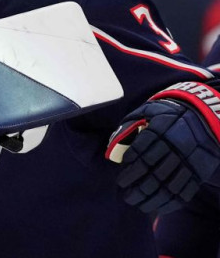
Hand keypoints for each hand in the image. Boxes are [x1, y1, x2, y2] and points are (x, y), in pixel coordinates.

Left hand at [107, 82, 219, 213]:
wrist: (205, 115)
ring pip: (169, 185)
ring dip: (151, 198)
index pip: (142, 154)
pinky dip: (170, 202)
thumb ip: (130, 124)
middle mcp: (175, 147)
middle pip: (154, 173)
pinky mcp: (199, 171)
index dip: (130, 169)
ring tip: (137, 203)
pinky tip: (157, 206)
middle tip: (126, 195)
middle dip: (137, 188)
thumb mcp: (148, 110)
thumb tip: (112, 145)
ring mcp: (189, 161)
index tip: (121, 180)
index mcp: (161, 130)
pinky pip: (185, 191)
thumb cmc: (169, 113)